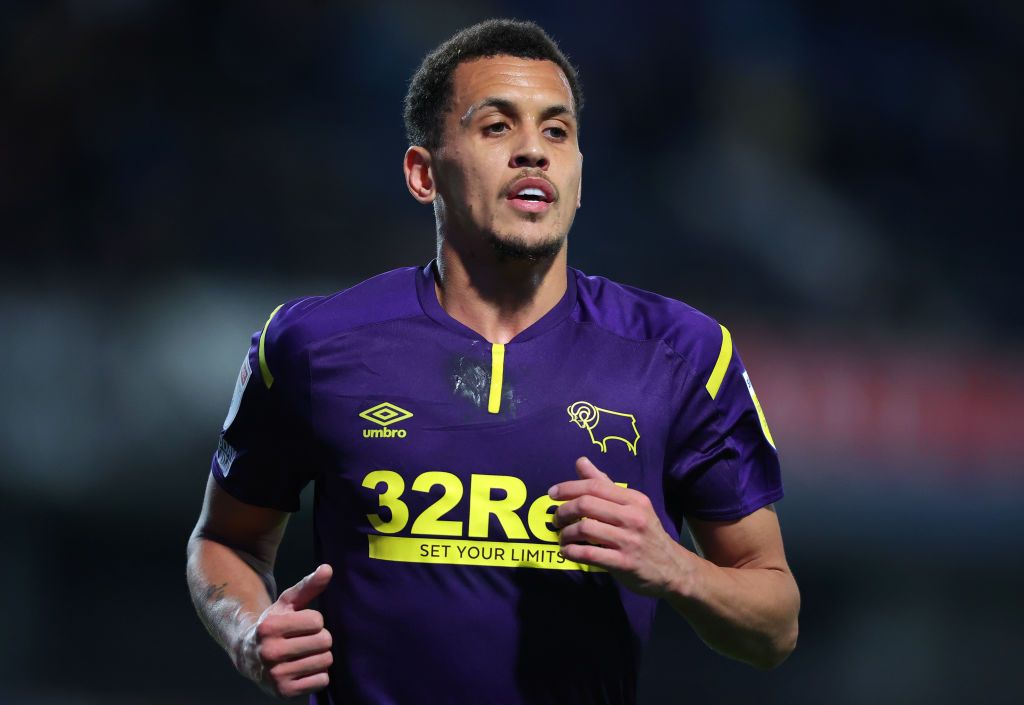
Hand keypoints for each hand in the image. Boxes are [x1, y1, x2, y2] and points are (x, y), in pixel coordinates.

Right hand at [238, 564, 333, 697]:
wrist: (250, 657)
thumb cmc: (275, 625)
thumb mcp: (287, 603)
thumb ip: (308, 586)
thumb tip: (328, 568)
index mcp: (269, 627)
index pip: (317, 621)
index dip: (314, 621)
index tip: (302, 624)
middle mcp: (269, 652)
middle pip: (324, 641)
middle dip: (320, 638)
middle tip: (305, 640)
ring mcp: (276, 675)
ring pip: (325, 661)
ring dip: (320, 656)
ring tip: (304, 654)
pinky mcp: (284, 692)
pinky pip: (322, 680)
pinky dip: (318, 674)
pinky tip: (304, 669)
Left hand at [550, 457, 694, 597]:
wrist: (672, 568)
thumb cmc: (646, 533)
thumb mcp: (632, 506)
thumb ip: (605, 484)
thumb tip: (581, 461)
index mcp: (634, 499)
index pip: (595, 486)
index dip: (568, 488)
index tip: (552, 494)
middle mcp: (633, 517)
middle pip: (586, 505)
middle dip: (563, 511)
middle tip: (556, 519)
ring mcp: (629, 541)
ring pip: (585, 529)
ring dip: (566, 534)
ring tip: (562, 537)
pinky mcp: (624, 563)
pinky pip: (590, 554)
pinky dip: (572, 552)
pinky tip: (567, 552)